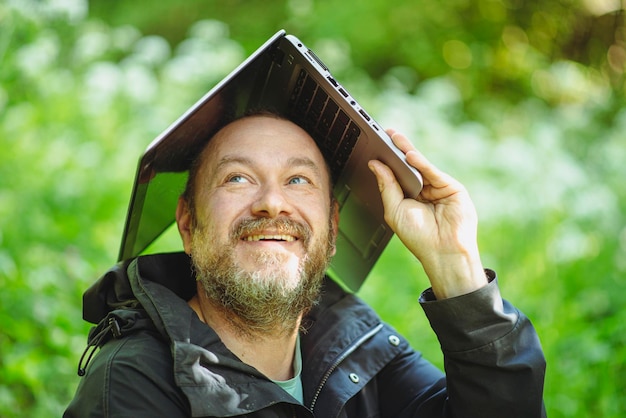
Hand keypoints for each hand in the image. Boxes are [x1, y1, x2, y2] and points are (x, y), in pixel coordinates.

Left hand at [368, 129, 486, 298]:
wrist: (442, 253)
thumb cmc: (418, 236)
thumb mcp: (394, 210)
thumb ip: (386, 186)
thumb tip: (375, 164)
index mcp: (408, 196)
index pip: (396, 174)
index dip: (386, 160)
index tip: (374, 144)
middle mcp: (424, 190)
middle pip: (408, 166)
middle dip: (396, 149)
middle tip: (384, 133)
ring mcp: (438, 187)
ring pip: (421, 166)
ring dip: (407, 151)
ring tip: (394, 139)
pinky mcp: (452, 187)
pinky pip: (434, 172)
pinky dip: (422, 163)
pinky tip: (410, 156)